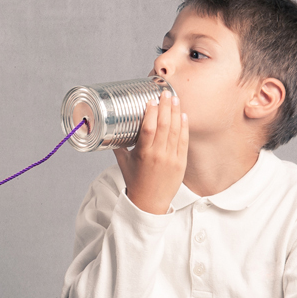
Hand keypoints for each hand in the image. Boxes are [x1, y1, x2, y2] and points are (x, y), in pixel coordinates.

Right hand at [112, 86, 187, 214]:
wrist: (150, 203)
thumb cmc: (135, 182)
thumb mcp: (124, 163)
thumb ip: (119, 146)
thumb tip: (112, 130)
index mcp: (143, 154)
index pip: (149, 128)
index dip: (151, 112)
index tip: (151, 100)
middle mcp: (159, 155)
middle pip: (164, 126)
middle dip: (165, 107)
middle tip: (165, 93)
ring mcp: (172, 159)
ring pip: (176, 131)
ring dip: (175, 113)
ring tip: (174, 99)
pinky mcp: (181, 163)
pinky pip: (184, 141)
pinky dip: (184, 127)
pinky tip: (183, 116)